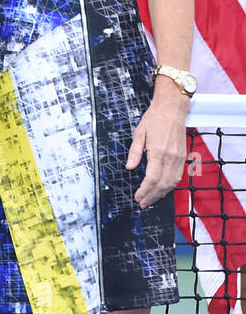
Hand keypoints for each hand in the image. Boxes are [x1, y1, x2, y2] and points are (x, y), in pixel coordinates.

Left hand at [126, 86, 190, 208]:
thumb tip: (129, 167)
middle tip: (142, 203)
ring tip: (151, 200)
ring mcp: (179, 158)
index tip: (137, 197)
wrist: (172, 110)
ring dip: (162, 194)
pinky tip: (162, 189)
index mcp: (158, 151)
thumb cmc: (154, 119)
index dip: (144, 190)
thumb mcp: (139, 133)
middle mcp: (171, 157)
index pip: (151, 178)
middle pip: (162, 184)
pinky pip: (178, 176)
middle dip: (152, 196)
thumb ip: (135, 152)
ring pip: (172, 182)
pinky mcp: (183, 157)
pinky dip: (170, 186)